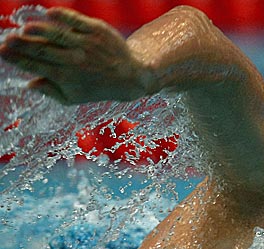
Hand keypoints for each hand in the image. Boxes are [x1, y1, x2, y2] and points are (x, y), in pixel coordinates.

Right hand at [0, 7, 151, 104]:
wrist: (129, 76)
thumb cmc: (97, 87)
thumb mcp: (74, 97)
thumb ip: (51, 91)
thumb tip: (28, 84)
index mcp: (66, 77)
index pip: (35, 66)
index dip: (16, 58)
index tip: (1, 51)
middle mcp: (75, 60)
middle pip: (42, 49)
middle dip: (21, 45)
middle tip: (5, 40)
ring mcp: (86, 44)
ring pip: (58, 35)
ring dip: (39, 31)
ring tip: (24, 29)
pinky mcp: (97, 31)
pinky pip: (77, 21)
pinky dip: (63, 17)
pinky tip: (49, 14)